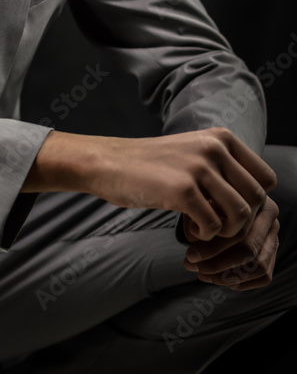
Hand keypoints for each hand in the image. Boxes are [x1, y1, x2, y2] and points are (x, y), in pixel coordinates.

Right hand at [23, 126, 276, 243]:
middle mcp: (214, 148)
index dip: (252, 201)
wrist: (108, 163)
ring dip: (223, 230)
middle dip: (239, 220)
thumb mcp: (193, 152)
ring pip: (240, 215)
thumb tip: (254, 202)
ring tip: (201, 226)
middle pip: (256, 199)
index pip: (265, 179)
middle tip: (215, 223)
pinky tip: (187, 227)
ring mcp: (198, 168)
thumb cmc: (150, 165)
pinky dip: (203, 235)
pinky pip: (214, 226)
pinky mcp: (182, 190)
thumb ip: (224, 168)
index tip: (228, 208)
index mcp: (221, 138)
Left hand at [181, 195, 279, 289]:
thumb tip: (194, 241)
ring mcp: (273, 234)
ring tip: (202, 274)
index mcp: (255, 199)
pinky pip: (264, 275)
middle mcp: (269, 216)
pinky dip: (242, 282)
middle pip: (249, 250)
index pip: (239, 231)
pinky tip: (219, 279)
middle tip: (192, 266)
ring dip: (228, 276)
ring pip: (259, 267)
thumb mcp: (200, 201)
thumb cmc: (207, 198)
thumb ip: (199, 218)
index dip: (212, 247)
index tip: (190, 255)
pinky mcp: (272, 251)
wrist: (217, 200)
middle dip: (217, 264)